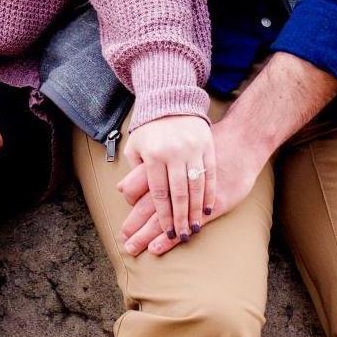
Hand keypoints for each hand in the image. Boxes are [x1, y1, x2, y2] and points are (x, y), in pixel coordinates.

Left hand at [119, 114, 214, 244]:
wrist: (173, 101)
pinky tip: (206, 208)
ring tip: (194, 227)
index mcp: (153, 155)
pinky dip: (208, 193)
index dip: (163, 214)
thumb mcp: (136, 145)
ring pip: (196, 186)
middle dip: (180, 218)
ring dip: (195, 210)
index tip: (166, 231)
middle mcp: (174, 153)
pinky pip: (209, 174)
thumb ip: (134, 171)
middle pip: (178, 193)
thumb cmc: (151, 128)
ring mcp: (193, 149)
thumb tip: (126, 195)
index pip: (158, 192)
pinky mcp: (207, 145)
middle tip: (181, 235)